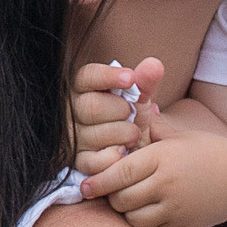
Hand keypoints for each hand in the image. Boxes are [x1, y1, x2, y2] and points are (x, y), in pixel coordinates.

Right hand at [68, 58, 163, 180]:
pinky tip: (124, 150)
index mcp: (84, 88)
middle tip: (133, 115)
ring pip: (93, 134)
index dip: (107, 77)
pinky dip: (115, 156)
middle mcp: (72, 111)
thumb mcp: (140, 99)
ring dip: (123, 134)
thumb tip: (154, 64)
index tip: (130, 79)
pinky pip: (94, 161)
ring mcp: (73, 137)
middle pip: (90, 106)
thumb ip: (146, 82)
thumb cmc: (131, 118)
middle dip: (120, 111)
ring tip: (133, 134)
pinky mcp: (79, 161)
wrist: (136, 151)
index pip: (87, 76)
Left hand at [83, 134, 226, 226]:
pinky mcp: (181, 226)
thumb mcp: (178, 135)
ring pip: (132, 218)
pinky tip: (152, 210)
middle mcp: (166, 184)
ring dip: (127, 212)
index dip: (98, 181)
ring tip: (133, 200)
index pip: (119, 173)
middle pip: (121, 199)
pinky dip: (145, 222)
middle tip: (114, 191)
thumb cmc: (207, 152)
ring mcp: (174, 208)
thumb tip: (126, 111)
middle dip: (112, 197)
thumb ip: (149, 128)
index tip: (85, 186)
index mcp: (162, 157)